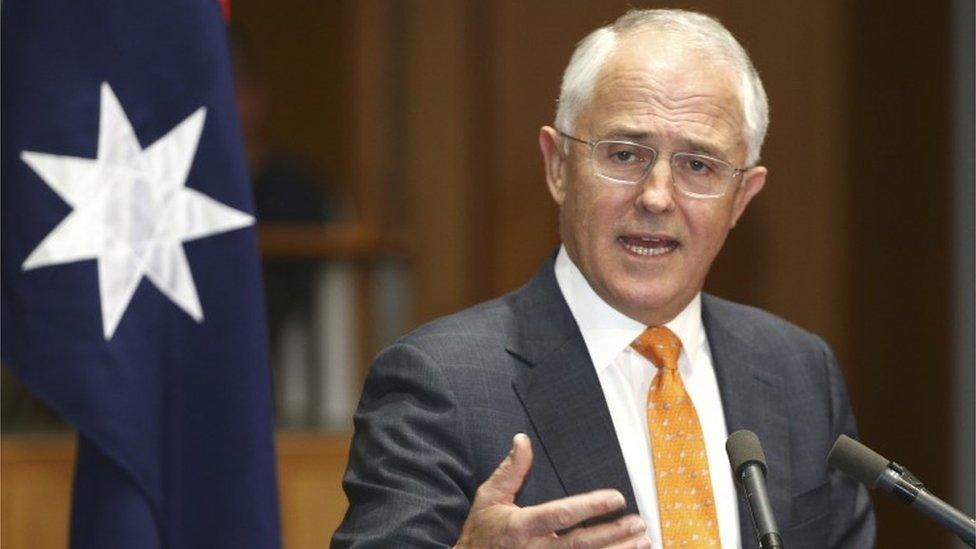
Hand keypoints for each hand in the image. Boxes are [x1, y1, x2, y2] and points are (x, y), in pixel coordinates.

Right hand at [455, 433, 650, 547]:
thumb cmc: (481, 531)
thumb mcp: (489, 497)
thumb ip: (510, 471)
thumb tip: (522, 440)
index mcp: (522, 526)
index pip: (562, 515)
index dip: (591, 507)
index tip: (616, 498)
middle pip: (582, 544)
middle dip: (613, 534)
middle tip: (638, 523)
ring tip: (642, 540)